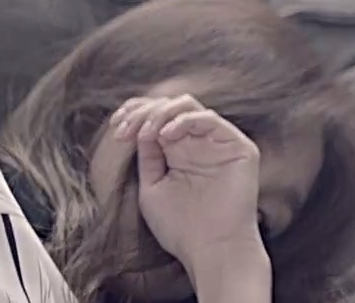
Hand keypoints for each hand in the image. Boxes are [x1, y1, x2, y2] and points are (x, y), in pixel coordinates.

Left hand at [110, 95, 267, 273]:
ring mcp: (219, 143)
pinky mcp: (238, 147)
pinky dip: (184, 120)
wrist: (211, 249)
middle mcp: (199, 144)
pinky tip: (166, 136)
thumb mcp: (152, 188)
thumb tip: (139, 129)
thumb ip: (148, 157)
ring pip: (188, 105)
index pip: (158, 119)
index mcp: (179, 153)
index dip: (135, 115)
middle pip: (169, 107)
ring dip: (160, 114)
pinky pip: (210, 119)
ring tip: (145, 133)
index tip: (116, 127)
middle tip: (126, 129)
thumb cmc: (182, 228)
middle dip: (143, 112)